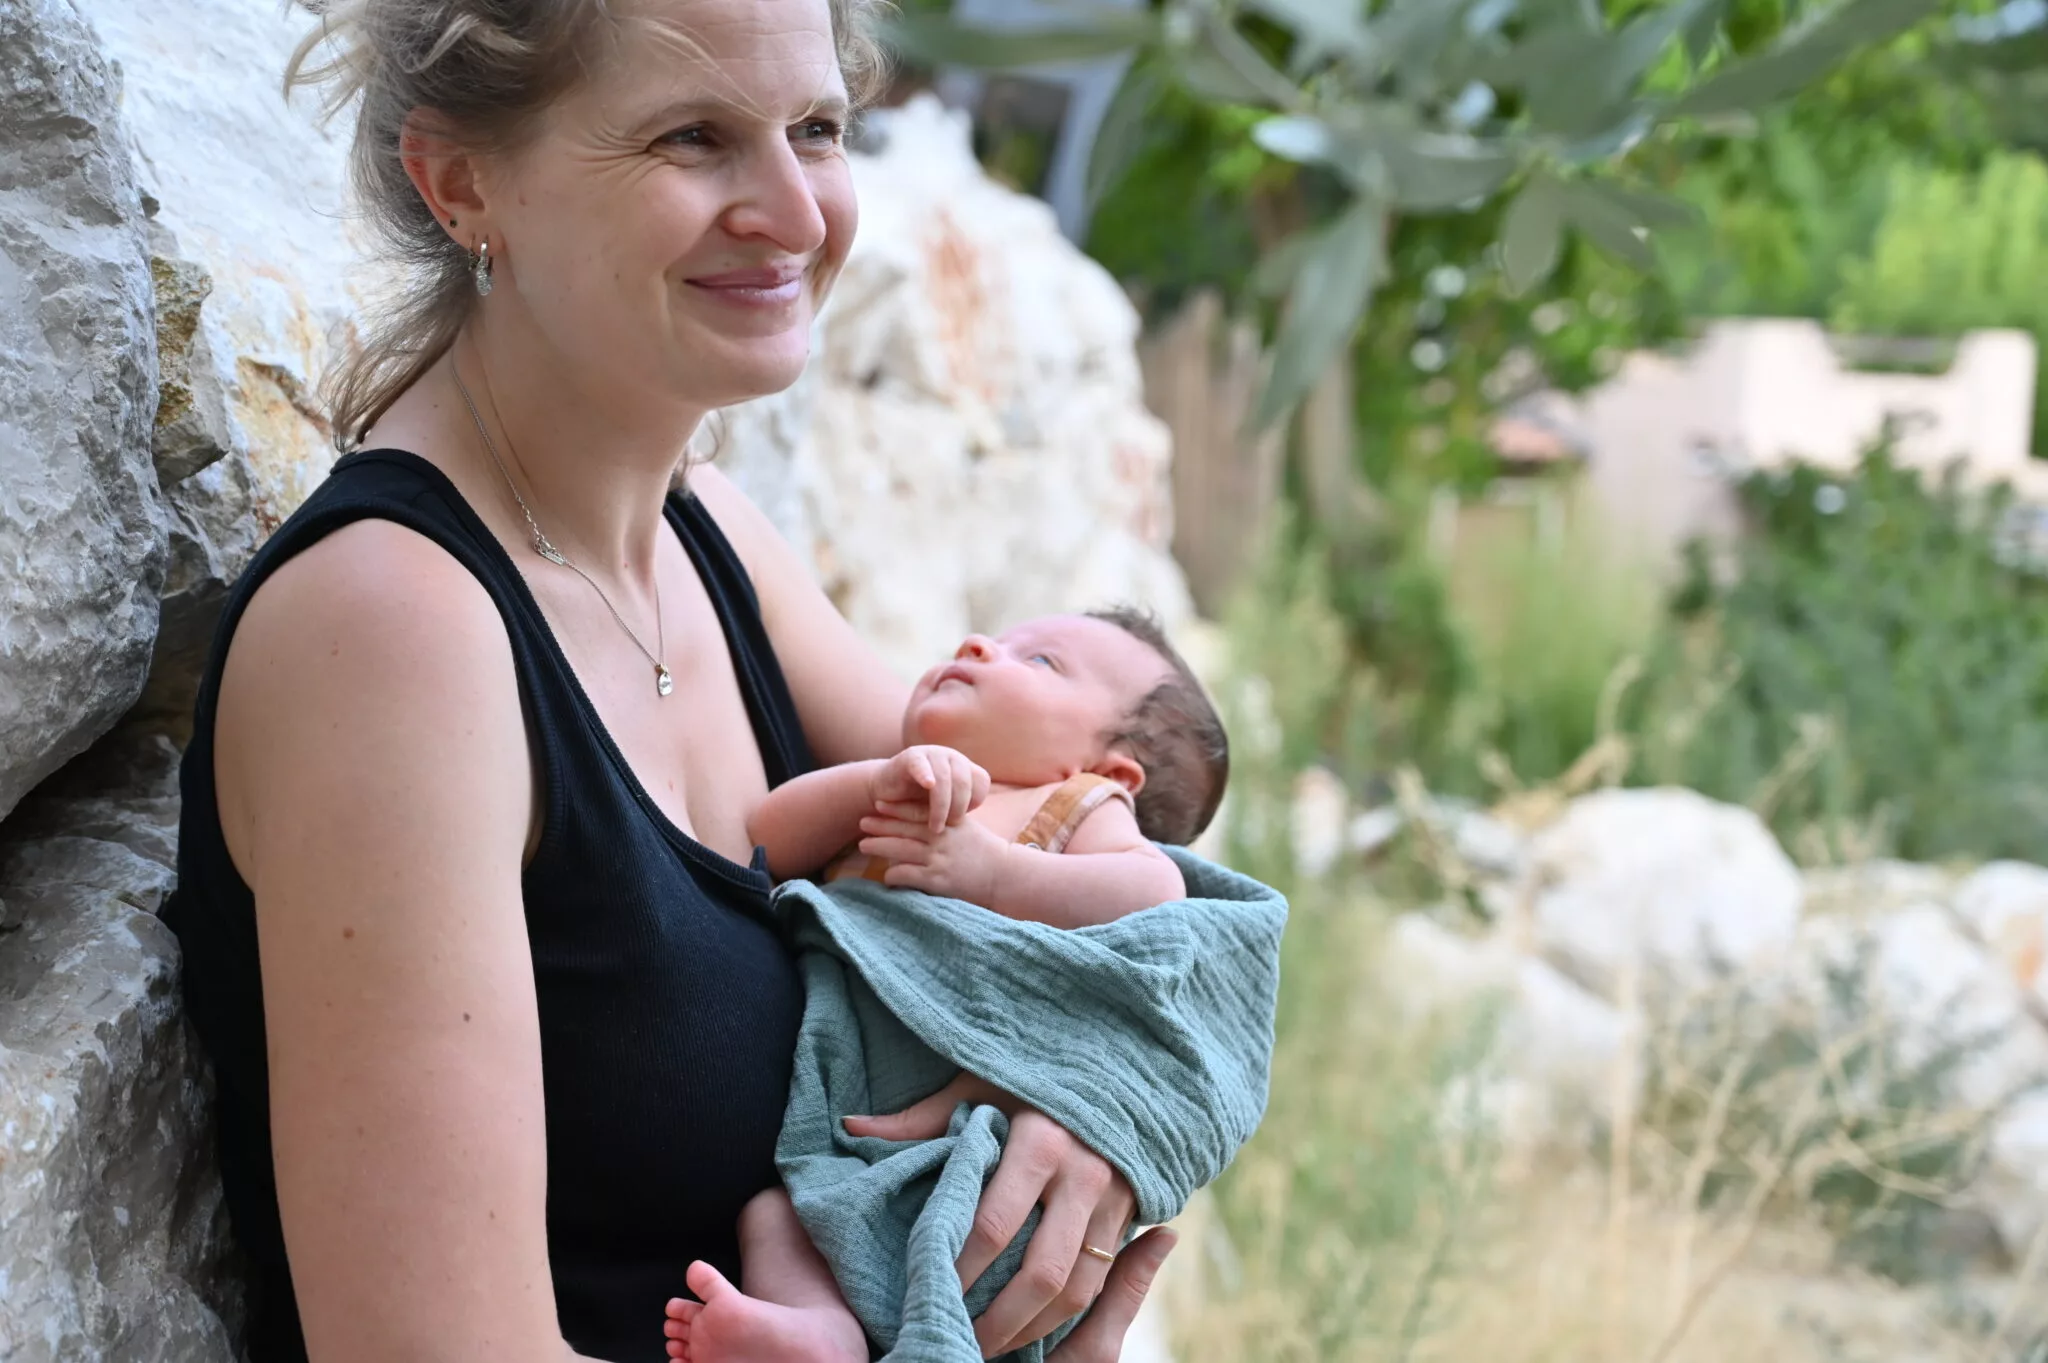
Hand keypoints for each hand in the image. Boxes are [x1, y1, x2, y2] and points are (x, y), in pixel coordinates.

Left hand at [844, 1075, 1141, 1357]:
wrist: (1116, 1068)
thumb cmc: (1032, 1076)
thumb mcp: (980, 1084)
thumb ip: (922, 1116)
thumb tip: (852, 1126)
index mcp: (1041, 1139)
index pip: (994, 1224)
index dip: (958, 1269)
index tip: (926, 1294)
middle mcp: (1083, 1172)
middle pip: (1040, 1273)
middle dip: (997, 1319)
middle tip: (956, 1339)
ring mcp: (1113, 1197)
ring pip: (1075, 1289)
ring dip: (1032, 1329)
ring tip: (989, 1345)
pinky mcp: (1131, 1213)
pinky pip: (1099, 1282)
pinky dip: (1064, 1316)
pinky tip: (1030, 1328)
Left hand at [858, 804, 1013, 904]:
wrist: (1004, 875)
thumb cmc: (985, 851)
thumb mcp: (967, 827)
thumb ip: (948, 818)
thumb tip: (926, 814)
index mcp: (949, 822)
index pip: (917, 811)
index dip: (896, 807)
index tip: (879, 803)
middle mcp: (942, 838)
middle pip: (904, 829)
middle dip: (881, 825)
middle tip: (862, 822)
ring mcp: (939, 859)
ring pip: (901, 850)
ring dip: (879, 846)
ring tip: (863, 845)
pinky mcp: (938, 880)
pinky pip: (907, 875)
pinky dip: (893, 874)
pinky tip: (885, 875)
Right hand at [871, 746, 989, 832]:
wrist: (887, 795)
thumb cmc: (919, 805)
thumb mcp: (945, 808)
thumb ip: (961, 810)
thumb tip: (976, 830)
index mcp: (965, 767)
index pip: (981, 781)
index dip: (976, 801)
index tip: (963, 820)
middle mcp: (952, 757)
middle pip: (964, 782)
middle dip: (959, 807)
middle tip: (951, 827)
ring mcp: (932, 753)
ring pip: (943, 779)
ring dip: (941, 806)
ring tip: (936, 827)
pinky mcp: (911, 756)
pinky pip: (921, 765)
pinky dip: (926, 774)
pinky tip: (928, 785)